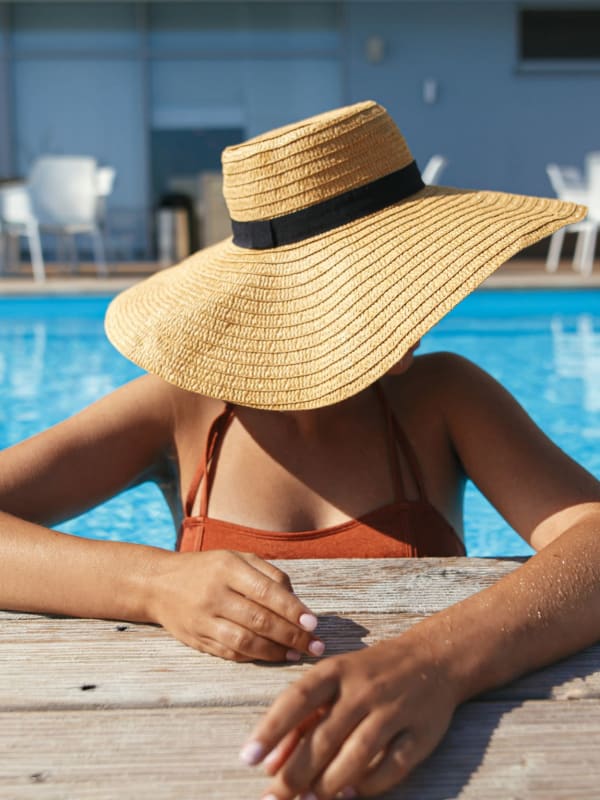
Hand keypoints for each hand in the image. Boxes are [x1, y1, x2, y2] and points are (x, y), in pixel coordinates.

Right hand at [148, 550, 324, 661]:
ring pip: (244, 641)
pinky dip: (254, 657)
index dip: (293, 610)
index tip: (314, 623)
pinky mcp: (196, 639)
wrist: (158, 584)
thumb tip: (298, 602)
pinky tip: (272, 656)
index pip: (266, 591)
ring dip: (275, 652)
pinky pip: (229, 652)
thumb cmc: (208, 569)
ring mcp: (203, 619)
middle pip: (258, 620)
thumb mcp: (237, 558)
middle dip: (291, 635)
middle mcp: (214, 594)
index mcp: (227, 568)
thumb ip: (269, 574)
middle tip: (314, 646)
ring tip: (296, 655)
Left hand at [240, 631, 458, 797]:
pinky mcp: (421, 733)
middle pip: (325, 736)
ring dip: (328, 783)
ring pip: (357, 754)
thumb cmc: (369, 673)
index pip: (297, 699)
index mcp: (336, 669)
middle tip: (275, 797)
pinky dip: (367, 786)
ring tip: (309, 799)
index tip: (248, 759)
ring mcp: (394, 710)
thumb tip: (269, 763)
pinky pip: (391, 767)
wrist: (433, 658)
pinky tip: (347, 795)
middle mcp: (364, 688)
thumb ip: (302, 720)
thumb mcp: (333, 682)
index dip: (271, 730)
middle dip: (296, 772)